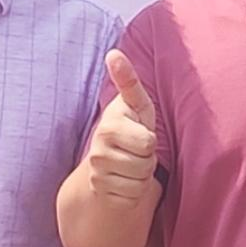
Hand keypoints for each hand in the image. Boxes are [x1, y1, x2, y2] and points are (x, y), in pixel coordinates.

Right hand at [85, 50, 162, 209]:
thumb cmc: (130, 127)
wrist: (107, 163)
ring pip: (140, 178)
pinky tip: (125, 179)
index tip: (123, 92)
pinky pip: (132, 193)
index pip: (148, 141)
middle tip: (138, 149)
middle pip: (146, 159)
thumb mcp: (136, 105)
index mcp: (110, 123)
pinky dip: (134, 189)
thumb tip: (113, 53)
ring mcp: (97, 168)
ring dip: (142, 173)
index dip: (148, 138)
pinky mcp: (99, 187)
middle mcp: (99, 144)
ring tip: (132, 162)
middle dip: (148, 156)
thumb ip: (128, 81)